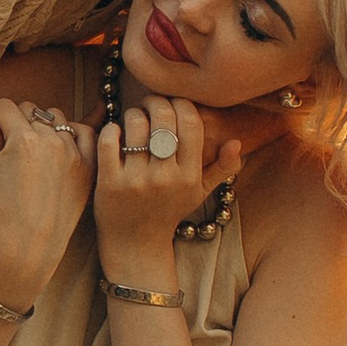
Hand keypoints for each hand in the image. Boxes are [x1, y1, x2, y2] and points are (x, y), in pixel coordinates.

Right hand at [0, 98, 94, 308]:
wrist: (28, 248)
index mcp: (22, 139)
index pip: (4, 106)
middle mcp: (50, 141)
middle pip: (30, 110)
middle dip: (17, 119)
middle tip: (8, 136)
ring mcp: (73, 154)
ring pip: (57, 119)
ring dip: (44, 125)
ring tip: (33, 142)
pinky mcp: (86, 168)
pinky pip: (85, 134)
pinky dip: (73, 134)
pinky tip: (61, 144)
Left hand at [96, 86, 237, 287]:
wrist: (135, 243)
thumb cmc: (168, 210)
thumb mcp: (199, 192)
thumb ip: (223, 167)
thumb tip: (237, 142)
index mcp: (189, 175)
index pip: (191, 122)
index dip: (181, 103)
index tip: (171, 104)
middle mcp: (165, 178)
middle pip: (164, 117)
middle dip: (155, 102)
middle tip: (149, 105)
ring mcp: (137, 181)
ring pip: (136, 125)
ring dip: (133, 113)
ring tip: (134, 118)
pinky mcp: (110, 184)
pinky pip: (109, 141)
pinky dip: (111, 129)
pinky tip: (115, 132)